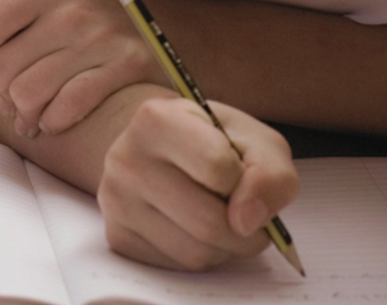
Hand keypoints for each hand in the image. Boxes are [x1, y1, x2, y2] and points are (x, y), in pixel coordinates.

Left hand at [0, 0, 160, 137]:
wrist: (168, 25)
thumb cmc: (92, 11)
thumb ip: (8, 2)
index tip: (0, 54)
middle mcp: (72, 9)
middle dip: (2, 87)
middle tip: (16, 88)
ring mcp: (101, 40)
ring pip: (26, 97)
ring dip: (24, 112)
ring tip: (30, 111)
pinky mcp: (126, 70)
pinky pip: (65, 110)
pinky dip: (53, 121)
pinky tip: (55, 118)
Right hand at [99, 95, 297, 270]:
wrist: (164, 150)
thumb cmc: (215, 143)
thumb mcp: (256, 141)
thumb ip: (271, 174)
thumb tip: (247, 222)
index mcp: (156, 119)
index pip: (218, 168)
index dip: (246, 180)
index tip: (242, 173)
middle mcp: (125, 158)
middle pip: (208, 221)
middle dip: (245, 230)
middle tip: (247, 214)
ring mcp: (116, 200)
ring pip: (195, 252)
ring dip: (225, 247)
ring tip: (220, 218)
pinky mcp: (117, 235)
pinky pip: (178, 267)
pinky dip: (201, 256)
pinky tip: (195, 230)